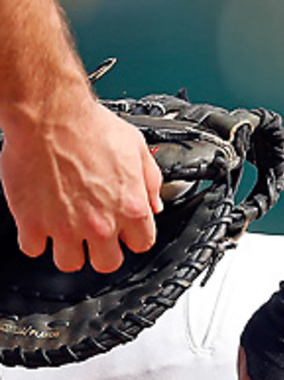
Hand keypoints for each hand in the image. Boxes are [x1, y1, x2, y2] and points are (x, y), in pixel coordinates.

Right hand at [1, 98, 162, 271]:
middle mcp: (100, 224)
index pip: (141, 244)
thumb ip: (151, 182)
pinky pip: (33, 249)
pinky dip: (35, 239)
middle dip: (102, 251)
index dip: (132, 237)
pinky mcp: (32, 223)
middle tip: (93, 234)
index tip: (123, 230)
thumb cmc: (90, 126)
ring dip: (68, 249)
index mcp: (131, 208)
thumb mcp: (138, 149)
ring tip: (66, 230)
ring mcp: (65, 227)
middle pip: (107, 263)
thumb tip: (155, 205)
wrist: (49, 116)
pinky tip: (40, 222)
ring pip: (70, 263)